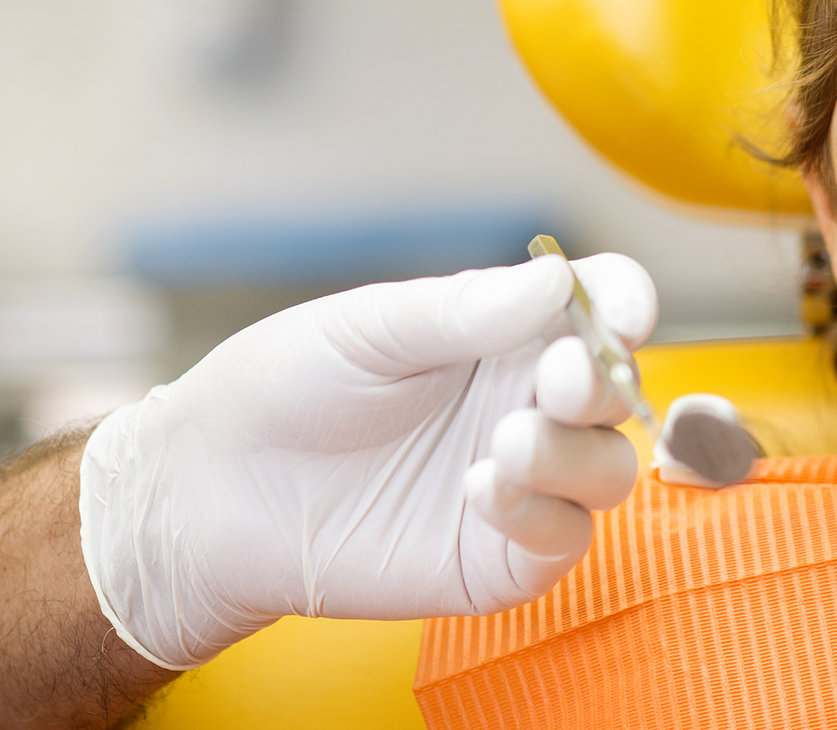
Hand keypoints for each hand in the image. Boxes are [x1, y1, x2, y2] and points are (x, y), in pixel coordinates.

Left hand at [79, 253, 655, 669]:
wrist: (211, 492)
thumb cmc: (281, 391)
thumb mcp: (367, 330)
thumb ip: (464, 311)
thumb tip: (557, 280)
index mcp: (506, 334)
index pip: (599, 309)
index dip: (624, 304)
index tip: (620, 312)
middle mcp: (524, 404)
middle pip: (616, 392)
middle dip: (603, 383)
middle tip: (559, 381)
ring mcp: (519, 482)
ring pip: (608, 471)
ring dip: (573, 455)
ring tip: (502, 444)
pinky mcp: (498, 556)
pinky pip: (561, 540)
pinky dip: (540, 515)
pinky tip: (480, 491)